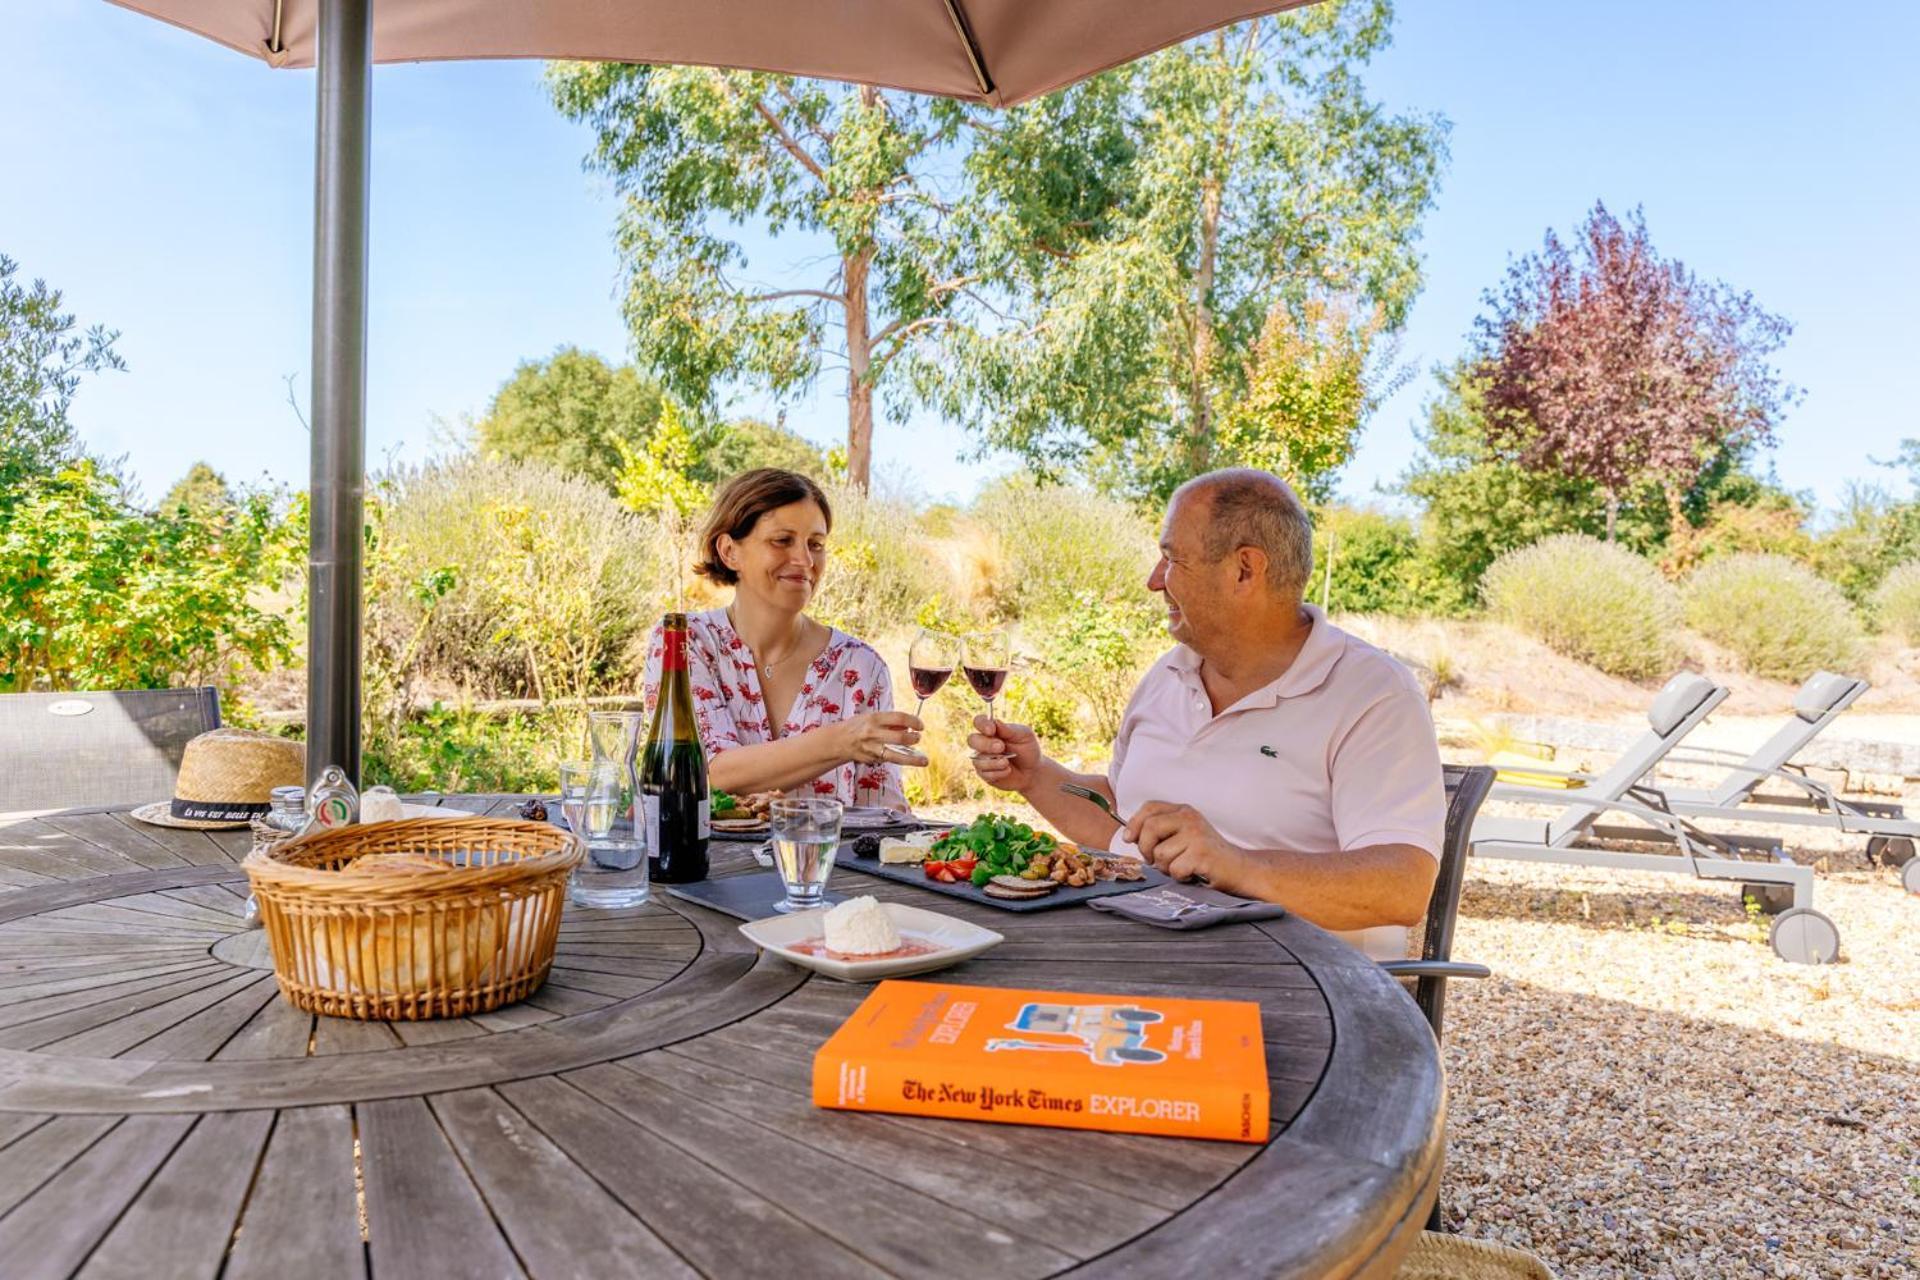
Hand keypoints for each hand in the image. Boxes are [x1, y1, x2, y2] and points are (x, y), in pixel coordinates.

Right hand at [835, 711, 925, 765]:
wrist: (839, 741)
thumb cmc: (858, 726)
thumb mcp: (873, 717)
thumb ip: (891, 721)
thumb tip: (909, 726)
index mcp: (874, 719)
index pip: (899, 718)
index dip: (913, 721)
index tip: (920, 725)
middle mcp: (873, 733)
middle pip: (900, 737)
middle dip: (913, 739)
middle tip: (918, 738)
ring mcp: (872, 749)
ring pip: (896, 756)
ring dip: (912, 759)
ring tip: (924, 760)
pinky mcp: (872, 759)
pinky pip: (890, 760)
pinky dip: (900, 759)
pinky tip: (908, 760)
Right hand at [967, 714, 1043, 791]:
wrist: (1032, 771)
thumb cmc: (1028, 749)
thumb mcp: (1024, 736)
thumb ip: (1010, 730)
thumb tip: (996, 722)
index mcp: (992, 730)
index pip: (979, 721)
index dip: (982, 724)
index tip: (991, 730)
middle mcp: (983, 743)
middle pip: (972, 740)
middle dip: (986, 744)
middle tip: (1001, 747)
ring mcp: (981, 759)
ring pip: (977, 759)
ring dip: (993, 762)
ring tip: (1007, 762)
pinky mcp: (984, 774)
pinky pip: (984, 773)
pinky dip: (998, 772)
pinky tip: (1008, 770)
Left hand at [1123, 802, 1244, 887]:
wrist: (1239, 868)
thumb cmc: (1205, 855)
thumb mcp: (1183, 834)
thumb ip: (1160, 831)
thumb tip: (1129, 836)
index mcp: (1183, 810)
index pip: (1150, 808)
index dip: (1134, 823)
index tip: (1129, 839)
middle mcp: (1190, 818)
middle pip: (1149, 828)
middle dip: (1146, 849)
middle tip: (1155, 860)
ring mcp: (1197, 835)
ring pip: (1160, 853)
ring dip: (1166, 867)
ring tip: (1181, 866)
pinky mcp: (1202, 854)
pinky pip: (1174, 869)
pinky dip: (1179, 876)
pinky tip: (1192, 873)